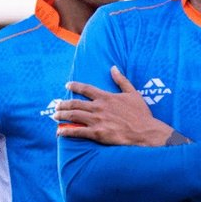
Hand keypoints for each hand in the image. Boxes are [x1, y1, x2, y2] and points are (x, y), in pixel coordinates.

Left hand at [55, 66, 173, 145]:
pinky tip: (59, 131)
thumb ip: (121, 80)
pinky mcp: (97, 133)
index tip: (67, 85)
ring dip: (62, 115)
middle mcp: (99, 107)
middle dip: (63, 104)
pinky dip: (67, 131)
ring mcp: (97, 120)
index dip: (75, 86)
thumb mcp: (133, 93)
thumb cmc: (141, 114)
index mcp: (106, 97)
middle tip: (56, 105)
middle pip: (75, 104)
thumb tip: (113, 68)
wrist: (145, 131)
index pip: (86, 89)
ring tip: (55, 116)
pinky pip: (78, 131)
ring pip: (73, 116)